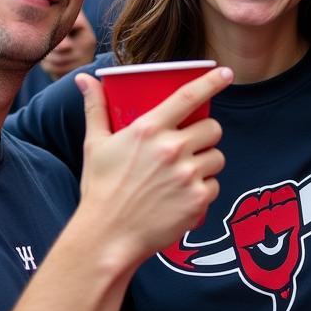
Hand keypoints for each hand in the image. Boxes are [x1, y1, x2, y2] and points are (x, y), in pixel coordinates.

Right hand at [74, 66, 230, 266]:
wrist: (107, 238)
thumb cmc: (100, 189)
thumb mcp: (96, 145)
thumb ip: (96, 108)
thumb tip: (85, 79)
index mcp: (149, 129)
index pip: (188, 96)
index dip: (211, 81)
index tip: (226, 72)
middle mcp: (171, 149)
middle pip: (212, 128)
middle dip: (206, 134)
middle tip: (190, 146)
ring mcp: (187, 175)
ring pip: (217, 157)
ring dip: (206, 163)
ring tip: (183, 174)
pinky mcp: (198, 200)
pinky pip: (215, 185)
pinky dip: (204, 190)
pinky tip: (183, 197)